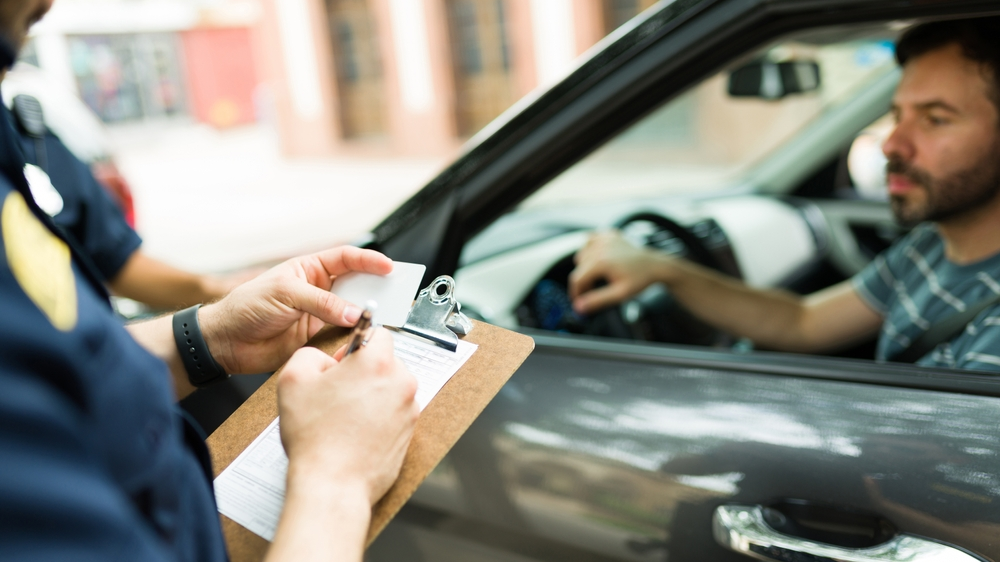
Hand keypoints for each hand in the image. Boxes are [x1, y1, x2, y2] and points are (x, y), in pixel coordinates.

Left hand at [200, 246, 392, 373]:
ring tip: (383, 316)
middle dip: (375, 288)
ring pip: (352, 311)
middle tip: (395, 293)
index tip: (389, 267)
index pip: (346, 259)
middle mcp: (319, 290)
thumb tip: (353, 313)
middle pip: (356, 285)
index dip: (369, 261)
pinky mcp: (318, 338)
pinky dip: (354, 336)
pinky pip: (343, 335)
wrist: (228, 342)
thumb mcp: (285, 294)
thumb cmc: (247, 306)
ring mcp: (320, 314)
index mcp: (310, 269)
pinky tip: (362, 336)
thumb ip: (321, 303)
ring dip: (366, 314)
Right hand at [277, 329, 418, 504]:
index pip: (378, 332)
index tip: (342, 362)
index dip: (355, 344)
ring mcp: (409, 410)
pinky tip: (356, 432)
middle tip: (338, 393)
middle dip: (364, 372)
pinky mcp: (410, 433)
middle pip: (386, 362)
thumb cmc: (315, 437)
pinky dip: (379, 418)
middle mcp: (401, 383)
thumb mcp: (292, 379)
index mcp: (377, 363)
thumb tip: (324, 359)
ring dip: (372, 395)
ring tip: (345, 417)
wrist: (333, 484)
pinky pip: (395, 414)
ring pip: (391, 389)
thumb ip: (310, 354)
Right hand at [569, 230, 670, 313]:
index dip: (576, 293)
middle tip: (594, 291)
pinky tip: (599, 257)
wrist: (656, 265)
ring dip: (586, 265)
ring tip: (599, 275)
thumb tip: (579, 307)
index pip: (577, 279)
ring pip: (582, 253)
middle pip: (578, 268)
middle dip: (583, 281)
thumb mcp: (619, 294)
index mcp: (601, 262)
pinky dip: (591, 248)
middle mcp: (600, 247)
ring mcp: (604, 239)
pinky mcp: (609, 235)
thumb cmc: (640, 279)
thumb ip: (597, 300)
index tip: (580, 302)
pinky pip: (591, 239)